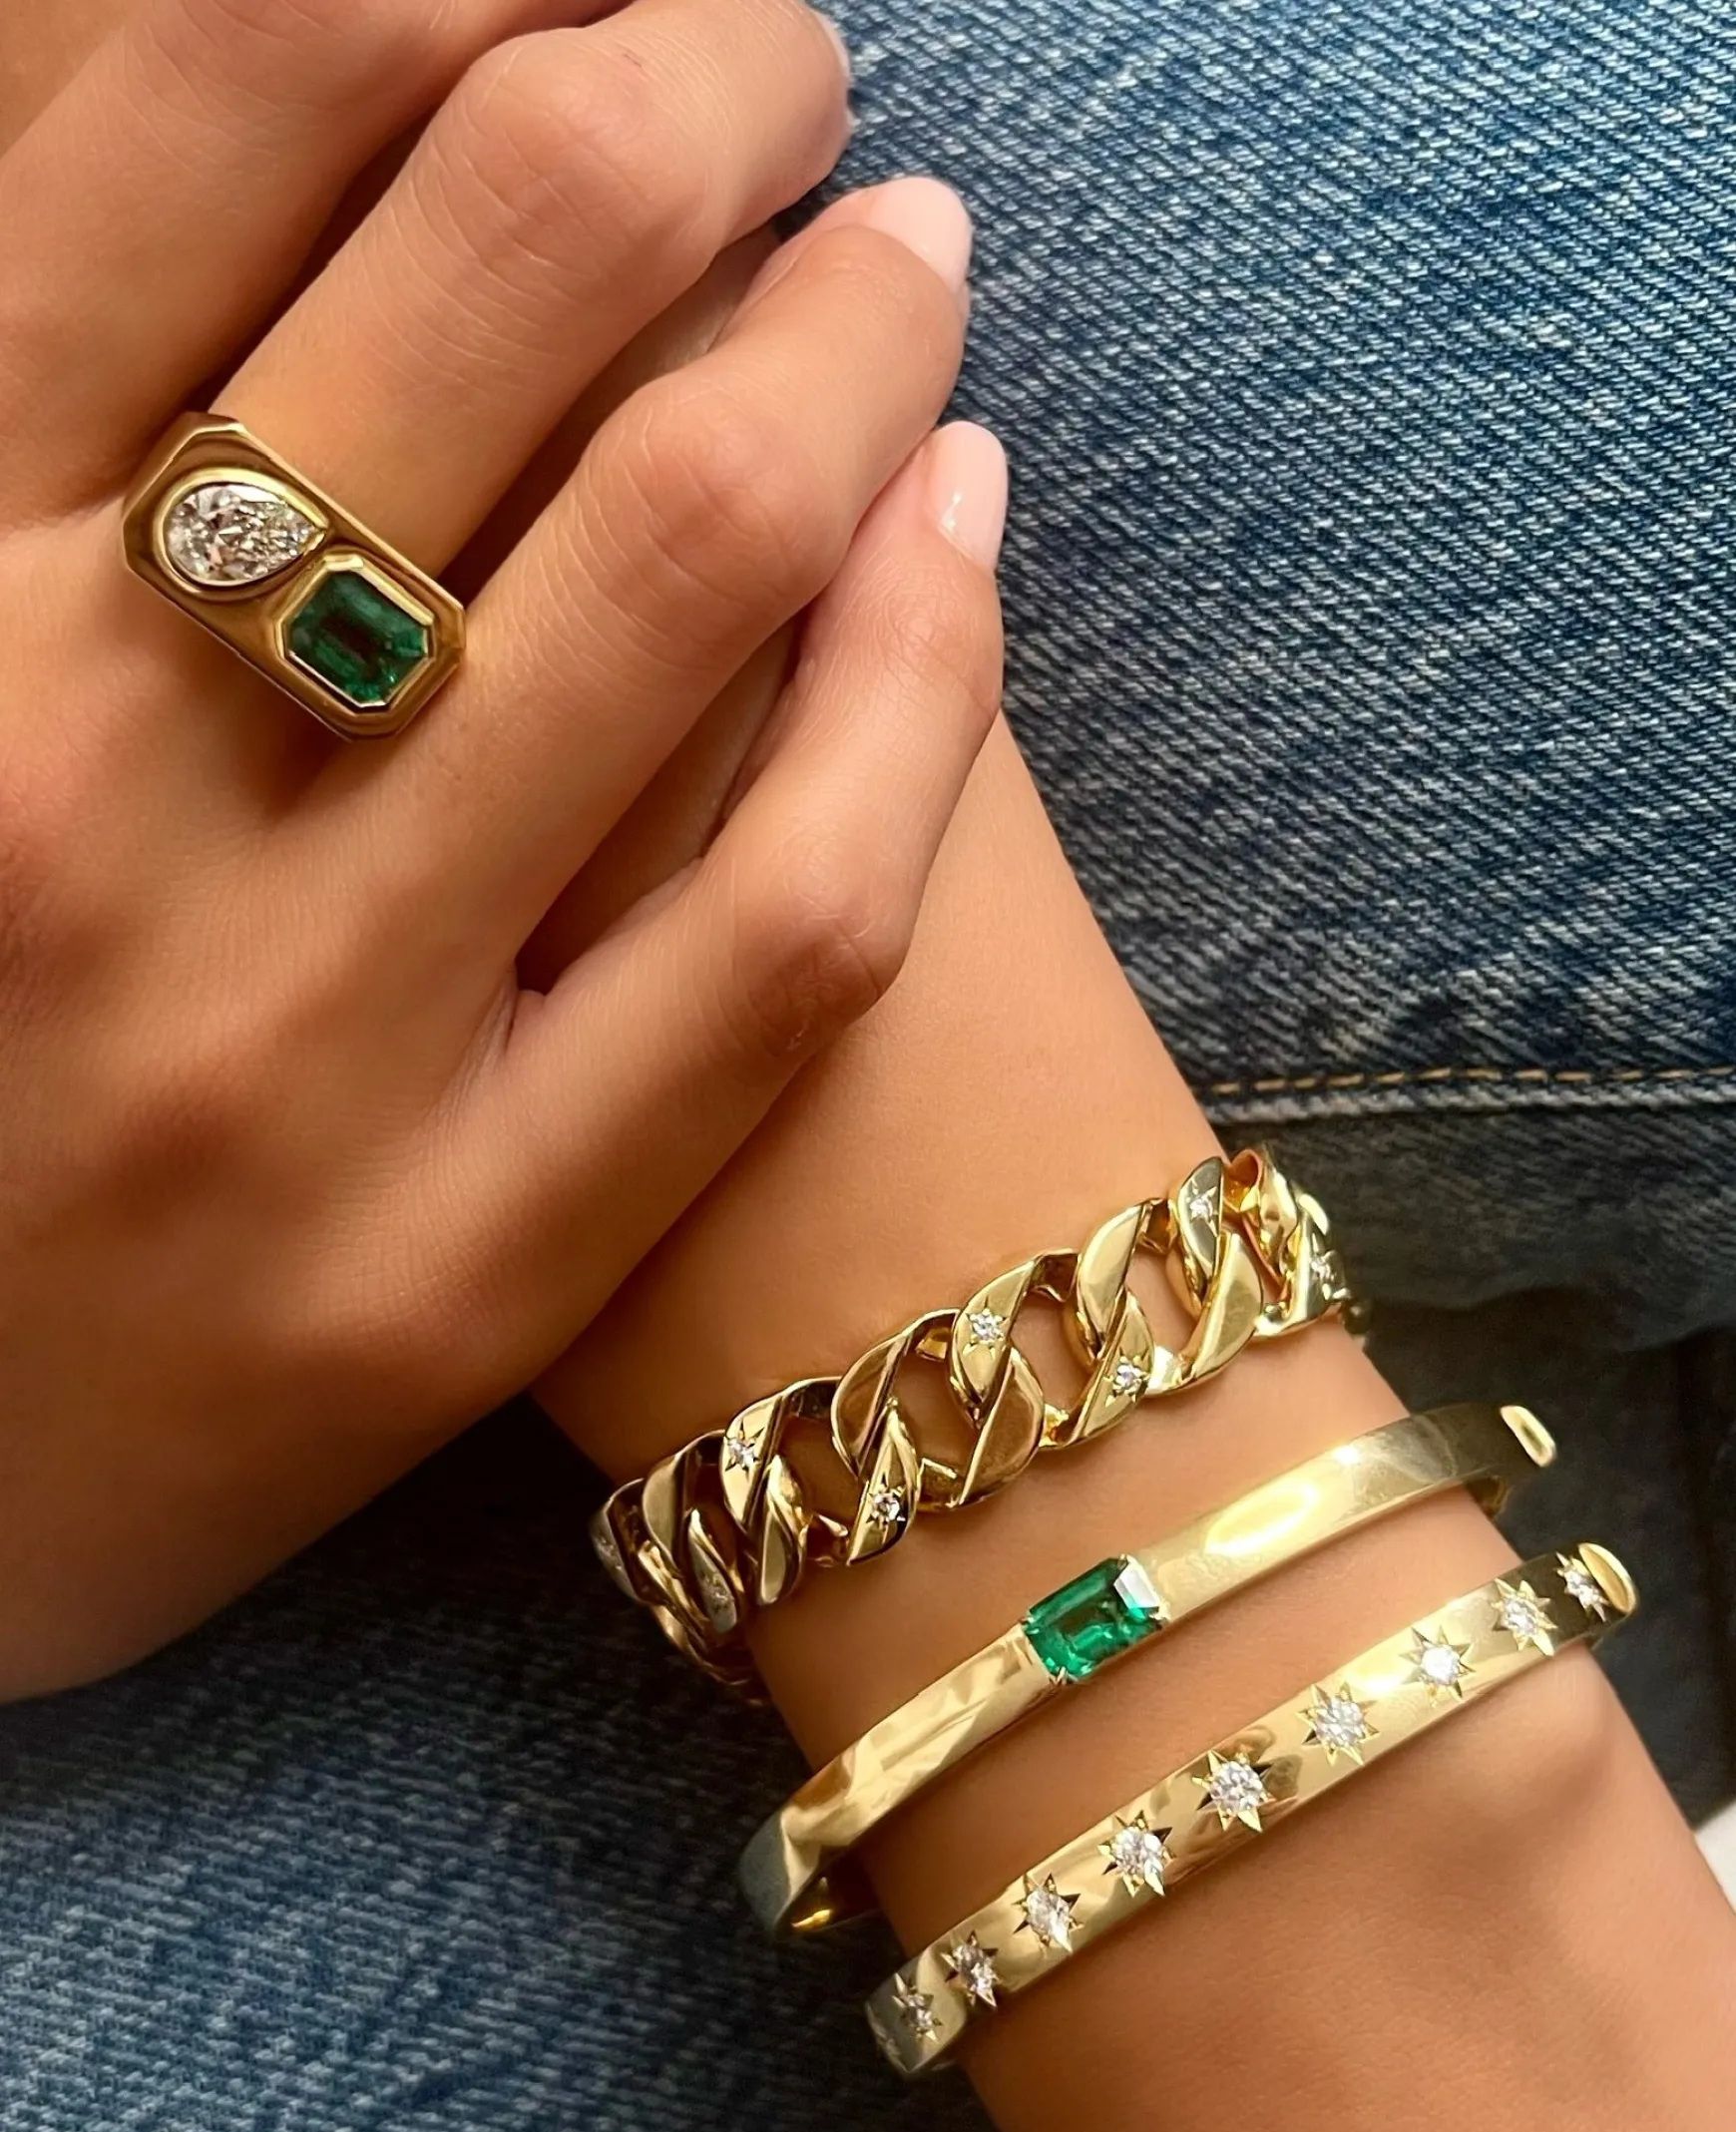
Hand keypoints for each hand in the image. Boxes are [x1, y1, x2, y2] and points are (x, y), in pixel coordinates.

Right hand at [0, 0, 1004, 1694]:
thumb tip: (261, 93)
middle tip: (773, 66)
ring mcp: (296, 1055)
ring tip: (900, 255)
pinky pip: (790, 925)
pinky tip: (962, 513)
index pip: (240, 78)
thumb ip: (36, 357)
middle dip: (706, 81)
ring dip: (856, 327)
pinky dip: (929, 674)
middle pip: (515, 255)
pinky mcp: (466, 1260)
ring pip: (691, 558)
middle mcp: (82, 784)